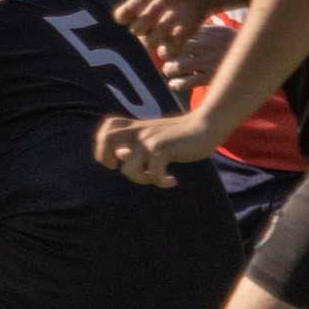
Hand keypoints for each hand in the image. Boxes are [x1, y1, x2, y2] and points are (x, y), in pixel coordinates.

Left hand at [93, 110, 220, 187]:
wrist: (205, 126)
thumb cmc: (181, 135)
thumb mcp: (155, 137)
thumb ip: (136, 144)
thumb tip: (119, 155)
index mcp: (136, 127)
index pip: (108, 127)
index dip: (102, 145)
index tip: (113, 161)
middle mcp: (139, 131)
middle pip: (106, 138)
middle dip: (105, 157)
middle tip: (117, 167)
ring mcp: (150, 139)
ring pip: (128, 167)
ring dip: (140, 179)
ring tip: (156, 178)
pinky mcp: (163, 148)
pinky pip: (153, 172)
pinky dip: (162, 181)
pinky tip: (172, 181)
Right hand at [113, 0, 215, 54]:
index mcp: (135, 9)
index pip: (121, 17)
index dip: (124, 13)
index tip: (134, 4)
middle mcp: (144, 25)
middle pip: (136, 30)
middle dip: (147, 17)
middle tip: (160, 2)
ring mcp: (158, 36)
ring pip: (150, 43)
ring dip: (160, 30)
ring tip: (172, 14)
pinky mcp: (174, 43)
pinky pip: (169, 52)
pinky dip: (173, 44)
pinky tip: (180, 30)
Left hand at [161, 24, 234, 95]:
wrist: (256, 58)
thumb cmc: (234, 44)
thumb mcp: (221, 30)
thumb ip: (204, 28)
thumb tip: (188, 25)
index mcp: (206, 32)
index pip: (180, 32)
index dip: (168, 38)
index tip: (165, 42)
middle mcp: (204, 46)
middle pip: (175, 47)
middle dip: (165, 53)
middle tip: (164, 57)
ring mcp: (207, 62)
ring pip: (178, 65)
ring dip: (169, 69)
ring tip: (168, 71)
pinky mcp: (211, 77)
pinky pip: (188, 82)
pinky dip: (177, 84)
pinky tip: (174, 84)